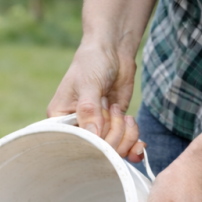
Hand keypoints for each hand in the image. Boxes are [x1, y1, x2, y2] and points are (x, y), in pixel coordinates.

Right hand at [47, 42, 144, 160]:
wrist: (112, 51)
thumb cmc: (92, 62)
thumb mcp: (88, 84)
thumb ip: (89, 110)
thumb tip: (94, 136)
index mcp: (61, 121)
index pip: (74, 145)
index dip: (92, 142)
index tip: (102, 124)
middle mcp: (78, 130)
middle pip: (96, 151)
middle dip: (112, 134)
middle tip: (114, 109)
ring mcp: (97, 130)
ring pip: (113, 150)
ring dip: (125, 135)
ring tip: (123, 113)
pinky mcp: (114, 128)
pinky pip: (124, 146)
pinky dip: (134, 146)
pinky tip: (140, 143)